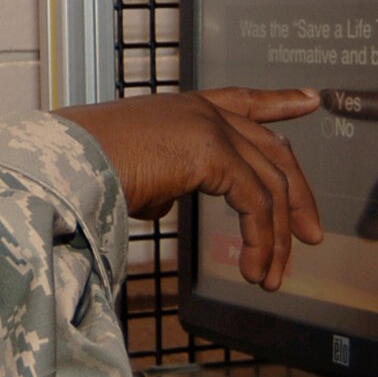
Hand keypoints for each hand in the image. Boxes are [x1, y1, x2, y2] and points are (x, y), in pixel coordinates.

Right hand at [57, 88, 323, 290]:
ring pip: (269, 185)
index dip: (280, 101)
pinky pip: (255, 204)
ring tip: (270, 277)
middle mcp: (201, 111)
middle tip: (311, 234)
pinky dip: (260, 241)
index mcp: (182, 108)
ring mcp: (210, 127)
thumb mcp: (133, 171)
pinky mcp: (213, 153)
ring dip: (276, 238)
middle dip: (298, 196)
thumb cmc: (82, 169)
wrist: (65, 163)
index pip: (242, 100)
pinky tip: (253, 268)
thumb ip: (160, 180)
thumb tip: (168, 201)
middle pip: (271, 151)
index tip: (312, 99)